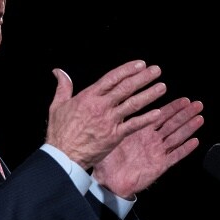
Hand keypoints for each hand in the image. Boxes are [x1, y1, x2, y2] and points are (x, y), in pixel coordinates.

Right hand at [45, 61, 167, 169]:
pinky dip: (146, 119)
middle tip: (156, 70)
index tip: (140, 64)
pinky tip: (158, 112)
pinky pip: (133, 125)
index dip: (127, 70)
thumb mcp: (57, 105)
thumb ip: (63, 86)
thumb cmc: (60, 131)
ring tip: (162, 87)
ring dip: (149, 94)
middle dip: (143, 78)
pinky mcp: (114, 136)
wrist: (64, 155)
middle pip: (126, 88)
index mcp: (88, 96)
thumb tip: (58, 71)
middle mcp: (101, 106)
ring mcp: (109, 121)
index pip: (112, 78)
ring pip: (133, 104)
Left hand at [91, 97, 203, 198]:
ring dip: (189, 128)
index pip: (161, 115)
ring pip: (176, 137)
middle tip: (198, 105)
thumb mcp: (114, 135)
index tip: (184, 99)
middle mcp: (152, 140)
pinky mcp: (159, 165)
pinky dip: (185, 149)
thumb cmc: (109, 158)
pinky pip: (174, 156)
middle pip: (173, 124)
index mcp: (142, 131)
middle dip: (186, 114)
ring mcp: (157, 152)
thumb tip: (120, 101)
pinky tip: (195, 141)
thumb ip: (121, 120)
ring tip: (200, 118)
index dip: (173, 107)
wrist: (109, 180)